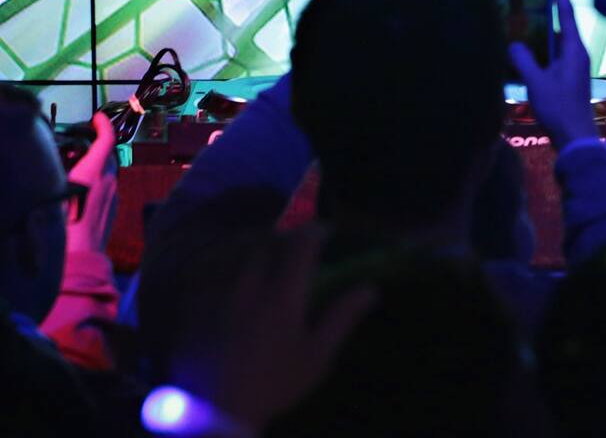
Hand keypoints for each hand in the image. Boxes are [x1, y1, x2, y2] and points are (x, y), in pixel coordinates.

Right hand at [66, 111, 117, 255]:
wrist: (78, 260)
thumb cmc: (61, 225)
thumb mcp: (54, 193)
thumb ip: (60, 172)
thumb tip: (65, 160)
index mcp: (95, 173)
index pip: (106, 140)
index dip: (103, 125)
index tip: (97, 117)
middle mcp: (109, 181)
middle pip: (107, 156)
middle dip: (96, 147)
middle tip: (77, 147)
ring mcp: (114, 196)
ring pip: (107, 173)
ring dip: (95, 166)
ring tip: (75, 170)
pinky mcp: (113, 210)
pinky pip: (107, 188)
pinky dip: (97, 182)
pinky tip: (82, 192)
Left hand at [179, 226, 376, 430]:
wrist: (215, 413)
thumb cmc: (273, 385)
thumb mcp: (316, 357)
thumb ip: (341, 318)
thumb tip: (370, 288)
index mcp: (283, 294)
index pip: (302, 244)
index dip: (316, 231)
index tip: (326, 232)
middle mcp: (250, 284)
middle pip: (267, 242)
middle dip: (284, 238)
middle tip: (293, 247)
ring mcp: (219, 294)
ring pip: (238, 254)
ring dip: (255, 250)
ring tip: (263, 259)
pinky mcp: (196, 307)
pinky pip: (210, 274)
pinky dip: (225, 270)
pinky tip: (230, 281)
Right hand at [509, 0, 594, 148]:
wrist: (576, 140)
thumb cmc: (560, 110)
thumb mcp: (537, 83)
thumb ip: (523, 60)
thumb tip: (514, 44)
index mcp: (574, 48)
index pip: (566, 10)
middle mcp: (577, 52)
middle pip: (563, 19)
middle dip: (550, 0)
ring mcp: (573, 64)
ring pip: (557, 37)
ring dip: (544, 23)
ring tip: (526, 9)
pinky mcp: (567, 75)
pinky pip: (553, 51)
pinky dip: (541, 43)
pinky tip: (525, 44)